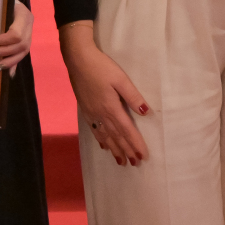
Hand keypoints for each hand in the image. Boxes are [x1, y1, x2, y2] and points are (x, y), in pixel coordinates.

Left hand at [0, 0, 32, 76]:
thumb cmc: (2, 0)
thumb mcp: (0, 5)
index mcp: (24, 15)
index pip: (16, 34)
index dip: (4, 41)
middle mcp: (29, 25)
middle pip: (22, 45)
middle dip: (6, 52)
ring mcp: (30, 32)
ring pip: (24, 51)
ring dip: (10, 60)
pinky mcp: (28, 39)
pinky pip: (23, 54)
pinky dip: (15, 64)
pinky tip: (9, 73)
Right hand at [59, 21, 149, 164]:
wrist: (78, 60)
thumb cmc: (101, 67)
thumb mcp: (121, 79)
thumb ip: (133, 96)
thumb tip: (146, 112)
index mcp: (111, 108)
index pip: (126, 130)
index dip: (135, 144)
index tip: (142, 156)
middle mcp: (101, 115)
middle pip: (116, 137)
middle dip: (126, 151)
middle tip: (135, 164)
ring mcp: (91, 113)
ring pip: (105, 136)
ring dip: (114, 149)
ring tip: (121, 161)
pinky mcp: (85, 110)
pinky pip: (95, 130)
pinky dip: (101, 140)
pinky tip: (104, 145)